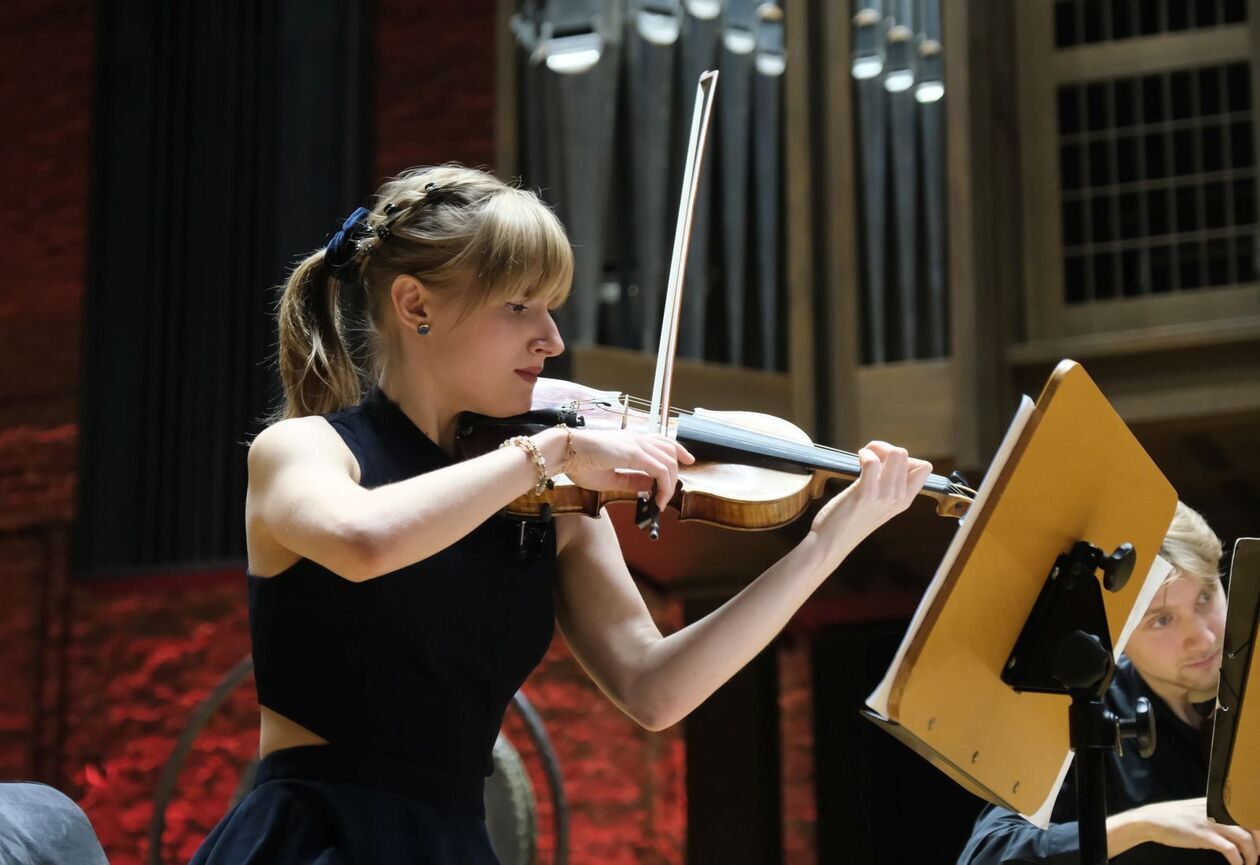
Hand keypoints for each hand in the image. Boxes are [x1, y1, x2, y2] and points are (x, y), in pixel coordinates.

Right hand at [560, 429, 694, 510]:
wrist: (566, 451)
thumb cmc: (581, 463)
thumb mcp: (612, 478)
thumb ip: (632, 481)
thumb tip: (650, 487)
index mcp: (631, 440)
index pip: (663, 442)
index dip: (679, 451)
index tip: (687, 461)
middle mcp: (637, 439)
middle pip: (671, 451)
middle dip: (676, 472)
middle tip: (671, 492)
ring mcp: (637, 444)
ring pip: (669, 461)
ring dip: (670, 483)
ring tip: (662, 500)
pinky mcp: (635, 453)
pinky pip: (660, 470)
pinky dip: (664, 486)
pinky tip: (658, 499)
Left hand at [808, 441, 931, 557]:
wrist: (831, 543)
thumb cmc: (850, 520)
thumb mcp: (878, 505)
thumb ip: (887, 486)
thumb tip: (885, 459)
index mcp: (904, 500)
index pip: (924, 468)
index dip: (904, 458)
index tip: (884, 464)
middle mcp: (898, 498)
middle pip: (905, 455)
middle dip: (884, 448)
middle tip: (868, 459)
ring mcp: (884, 495)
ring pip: (896, 453)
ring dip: (875, 449)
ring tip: (862, 459)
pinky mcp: (865, 493)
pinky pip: (873, 462)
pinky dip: (865, 455)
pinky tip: (856, 462)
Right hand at [1118, 798, 1259, 864]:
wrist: (1152, 820)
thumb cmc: (1176, 818)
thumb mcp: (1200, 810)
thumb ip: (1218, 814)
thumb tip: (1238, 828)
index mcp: (1219, 802)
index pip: (1249, 812)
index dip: (1259, 830)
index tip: (1259, 843)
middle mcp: (1218, 809)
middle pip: (1253, 826)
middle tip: (1258, 856)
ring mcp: (1211, 822)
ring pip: (1246, 839)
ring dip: (1252, 856)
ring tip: (1250, 864)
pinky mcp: (1204, 835)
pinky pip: (1230, 850)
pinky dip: (1238, 861)